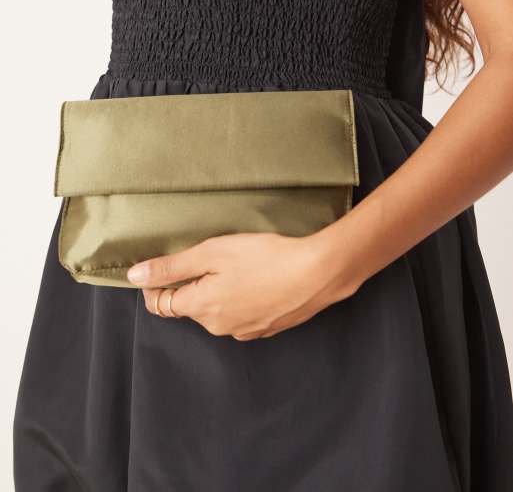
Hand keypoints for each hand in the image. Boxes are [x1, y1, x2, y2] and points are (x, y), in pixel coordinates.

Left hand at [126, 232, 363, 339]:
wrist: (318, 272)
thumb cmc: (265, 257)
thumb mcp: (212, 253)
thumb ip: (172, 267)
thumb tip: (134, 276)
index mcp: (201, 308)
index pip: (161, 304)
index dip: (157, 285)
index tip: (165, 265)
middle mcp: (220, 326)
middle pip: (191, 306)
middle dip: (193, 284)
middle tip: (211, 256)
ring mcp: (245, 330)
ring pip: (218, 311)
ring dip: (219, 291)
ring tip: (239, 265)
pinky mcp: (267, 327)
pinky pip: (242, 314)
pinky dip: (242, 298)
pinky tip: (258, 278)